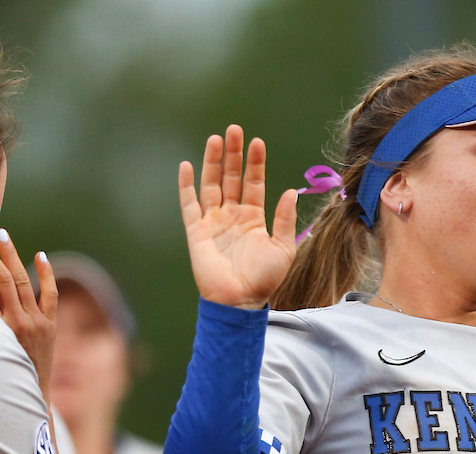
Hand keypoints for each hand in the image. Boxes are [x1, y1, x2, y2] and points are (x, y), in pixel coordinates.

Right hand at [0, 229, 57, 391]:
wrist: (26, 395)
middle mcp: (18, 323)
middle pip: (3, 280)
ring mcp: (37, 323)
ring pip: (24, 281)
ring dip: (12, 256)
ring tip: (2, 237)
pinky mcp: (50, 325)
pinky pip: (50, 294)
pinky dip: (47, 273)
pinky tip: (39, 255)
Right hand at [179, 125, 296, 308]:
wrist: (240, 301)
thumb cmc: (264, 279)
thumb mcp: (283, 248)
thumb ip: (284, 219)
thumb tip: (289, 191)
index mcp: (253, 218)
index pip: (253, 183)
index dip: (255, 164)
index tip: (257, 143)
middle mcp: (232, 216)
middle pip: (231, 178)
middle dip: (233, 155)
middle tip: (235, 130)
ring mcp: (213, 222)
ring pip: (211, 185)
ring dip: (213, 162)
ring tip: (216, 139)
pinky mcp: (196, 231)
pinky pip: (189, 205)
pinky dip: (186, 186)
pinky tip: (186, 166)